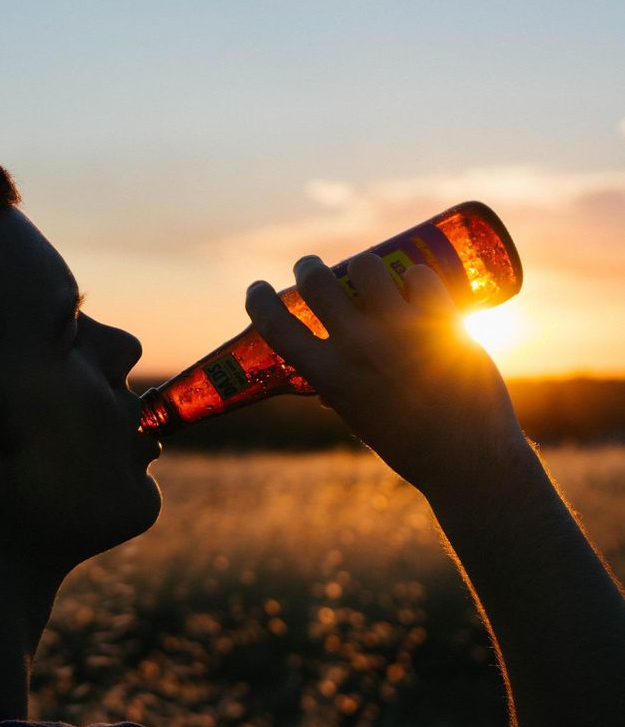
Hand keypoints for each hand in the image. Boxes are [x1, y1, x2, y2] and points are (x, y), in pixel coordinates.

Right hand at [245, 253, 526, 495]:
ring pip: (367, 267)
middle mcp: (359, 349)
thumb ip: (340, 393)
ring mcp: (401, 332)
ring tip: (370, 275)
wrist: (468, 459)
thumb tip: (325, 384)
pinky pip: (419, 276)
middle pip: (317, 283)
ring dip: (363, 267)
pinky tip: (417, 285)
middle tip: (311, 268)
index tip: (258, 288)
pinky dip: (415, 277)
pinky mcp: (442, 322)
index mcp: (329, 377)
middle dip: (308, 267)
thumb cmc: (408, 445)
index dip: (259, 300)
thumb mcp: (359, 418)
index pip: (276, 326)